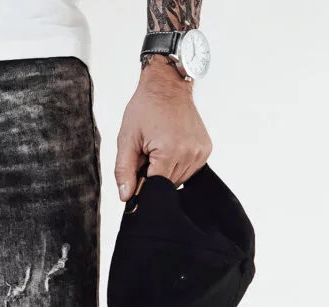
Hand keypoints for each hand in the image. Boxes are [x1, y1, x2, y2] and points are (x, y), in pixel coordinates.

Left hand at [114, 58, 212, 201]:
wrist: (168, 85)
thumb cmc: (146, 108)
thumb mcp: (127, 139)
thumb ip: (124, 171)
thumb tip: (126, 197)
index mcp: (170, 152)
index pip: (154, 189)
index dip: (142, 184)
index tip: (137, 170)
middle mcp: (189, 154)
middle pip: (166, 186)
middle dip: (152, 176)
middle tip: (147, 153)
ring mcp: (200, 153)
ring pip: (177, 181)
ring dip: (164, 172)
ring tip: (159, 148)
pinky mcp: (205, 150)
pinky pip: (187, 171)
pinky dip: (176, 165)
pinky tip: (170, 148)